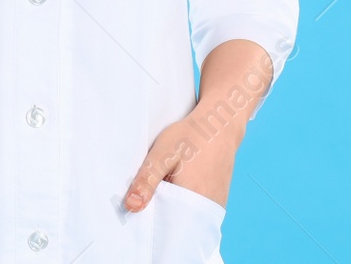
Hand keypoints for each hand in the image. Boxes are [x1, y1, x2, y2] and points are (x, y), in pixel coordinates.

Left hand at [122, 101, 241, 212]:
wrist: (219, 123)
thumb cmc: (191, 136)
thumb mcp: (162, 154)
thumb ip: (147, 180)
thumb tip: (131, 206)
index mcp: (194, 199)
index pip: (169, 226)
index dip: (152, 222)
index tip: (139, 215)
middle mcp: (208, 206)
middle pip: (179, 222)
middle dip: (161, 215)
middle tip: (147, 200)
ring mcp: (215, 202)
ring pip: (188, 215)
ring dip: (173, 208)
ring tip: (161, 191)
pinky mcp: (218, 197)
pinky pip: (197, 208)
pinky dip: (184, 202)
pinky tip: (175, 188)